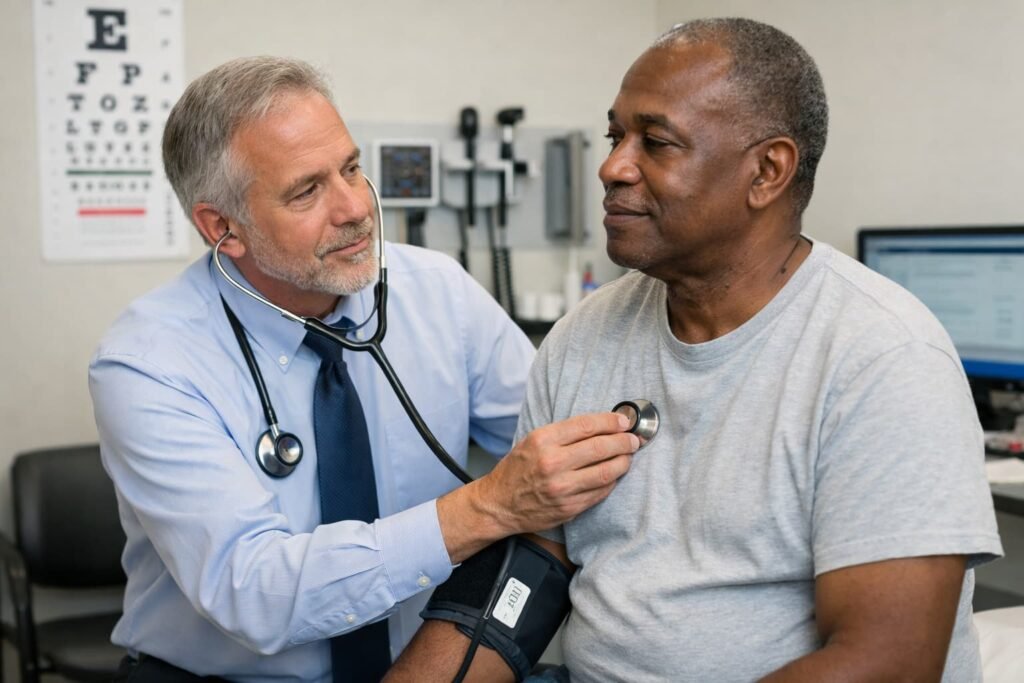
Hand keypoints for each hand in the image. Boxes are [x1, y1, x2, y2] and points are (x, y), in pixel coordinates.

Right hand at [438, 412, 638, 562]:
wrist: (499, 504)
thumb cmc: (517, 469)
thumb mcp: (532, 441)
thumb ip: (564, 433)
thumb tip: (600, 425)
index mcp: (543, 440)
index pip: (587, 425)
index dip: (611, 421)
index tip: (623, 421)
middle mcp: (553, 463)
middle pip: (601, 447)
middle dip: (624, 441)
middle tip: (633, 439)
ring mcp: (562, 488)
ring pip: (607, 471)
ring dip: (623, 461)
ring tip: (628, 456)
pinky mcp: (570, 508)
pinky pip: (601, 492)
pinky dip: (612, 481)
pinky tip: (614, 474)